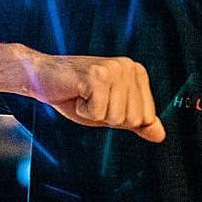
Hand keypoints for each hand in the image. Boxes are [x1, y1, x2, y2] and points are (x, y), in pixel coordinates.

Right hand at [20, 50, 165, 141]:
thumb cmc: (75, 94)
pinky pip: (98, 114)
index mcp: (137, 72)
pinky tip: (77, 94)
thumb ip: (136, 121)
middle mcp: (129, 67)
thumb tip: (160, 135)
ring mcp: (114, 70)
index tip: (103, 102)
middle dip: (108, 117)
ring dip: (95, 114)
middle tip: (91, 99)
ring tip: (84, 96)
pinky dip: (83, 111)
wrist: (41, 77)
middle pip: (133, 119)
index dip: (120, 119)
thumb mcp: (110, 111)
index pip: (146, 117)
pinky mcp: (97, 77)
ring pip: (116, 118)